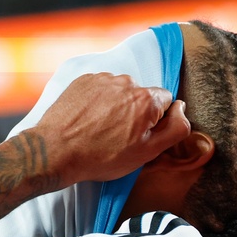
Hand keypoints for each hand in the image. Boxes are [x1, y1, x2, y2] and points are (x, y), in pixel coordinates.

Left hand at [30, 72, 189, 183]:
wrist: (54, 152)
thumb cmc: (99, 157)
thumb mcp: (147, 153)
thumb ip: (175, 129)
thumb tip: (182, 110)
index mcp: (146, 99)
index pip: (165, 101)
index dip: (155, 121)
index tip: (139, 136)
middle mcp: (126, 82)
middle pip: (142, 95)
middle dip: (135, 112)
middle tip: (117, 137)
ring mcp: (101, 79)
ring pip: (120, 91)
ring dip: (115, 106)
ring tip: (99, 130)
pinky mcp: (82, 81)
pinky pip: (99, 89)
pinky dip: (97, 102)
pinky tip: (87, 121)